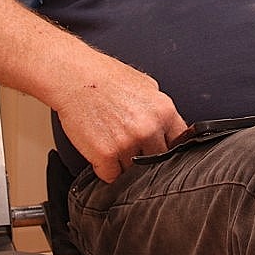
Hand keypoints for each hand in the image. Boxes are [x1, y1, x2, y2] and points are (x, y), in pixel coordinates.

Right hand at [52, 49, 187, 182]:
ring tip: (113, 145)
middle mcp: (149, 129)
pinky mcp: (105, 155)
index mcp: (164, 111)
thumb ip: (160, 110)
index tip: (163, 150)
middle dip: (147, 156)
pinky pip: (112, 177)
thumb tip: (168, 128)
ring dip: (125, 164)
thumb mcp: (146, 85)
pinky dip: (106, 170)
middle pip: (158, 160)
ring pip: (135, 171)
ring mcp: (128, 144)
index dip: (170, 147)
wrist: (74, 77)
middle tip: (133, 148)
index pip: (180, 142)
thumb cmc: (106, 77)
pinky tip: (101, 154)